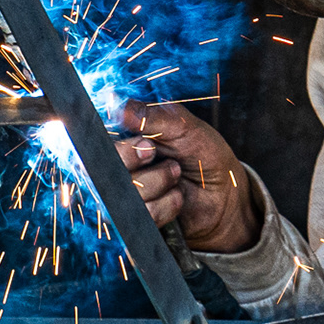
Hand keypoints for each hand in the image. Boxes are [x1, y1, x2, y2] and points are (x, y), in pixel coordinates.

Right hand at [112, 99, 260, 252]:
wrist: (224, 192)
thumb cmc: (203, 154)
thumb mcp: (182, 126)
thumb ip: (150, 116)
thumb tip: (117, 103)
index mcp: (124, 140)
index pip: (100, 142)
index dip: (121, 146)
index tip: (146, 143)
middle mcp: (119, 168)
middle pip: (103, 168)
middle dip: (134, 160)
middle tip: (157, 154)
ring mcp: (125, 196)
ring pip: (124, 192)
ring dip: (158, 182)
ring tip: (176, 175)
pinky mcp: (136, 220)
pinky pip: (141, 215)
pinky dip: (166, 205)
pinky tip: (177, 197)